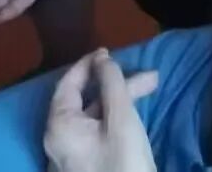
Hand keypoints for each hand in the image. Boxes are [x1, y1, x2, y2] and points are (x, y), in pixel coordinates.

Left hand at [44, 49, 157, 171]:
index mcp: (59, 126)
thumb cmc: (124, 166)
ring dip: (121, 101)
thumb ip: (111, 83)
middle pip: (85, 100)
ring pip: (94, 118)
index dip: (90, 64)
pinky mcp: (86, 170)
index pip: (68, 83)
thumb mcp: (121, 119)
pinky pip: (96, 135)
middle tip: (148, 76)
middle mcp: (58, 142)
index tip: (111, 52)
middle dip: (116, 84)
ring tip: (152, 91)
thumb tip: (103, 60)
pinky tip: (136, 117)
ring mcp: (71, 159)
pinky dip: (115, 120)